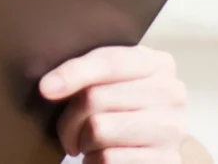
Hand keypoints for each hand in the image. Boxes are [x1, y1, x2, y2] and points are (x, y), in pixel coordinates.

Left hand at [40, 45, 187, 162]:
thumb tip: (49, 87)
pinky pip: (108, 158)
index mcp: (157, 63)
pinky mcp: (165, 160)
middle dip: (69, 118)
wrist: (142, 144)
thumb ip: (87, 71)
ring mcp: (172, 129)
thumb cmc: (117, 107)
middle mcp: (171, 93)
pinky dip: (94, 161)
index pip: (109, 62)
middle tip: (68, 130)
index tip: (45, 89)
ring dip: (82, 141)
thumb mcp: (108, 80)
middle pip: (95, 98)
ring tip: (87, 142)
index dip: (73, 73)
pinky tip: (100, 156)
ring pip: (98, 129)